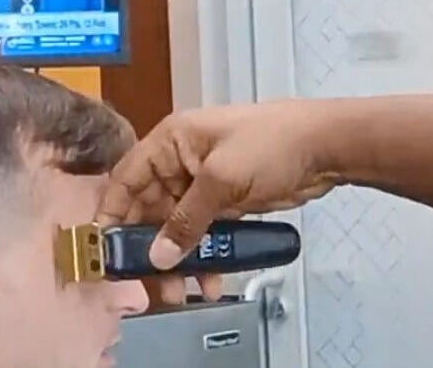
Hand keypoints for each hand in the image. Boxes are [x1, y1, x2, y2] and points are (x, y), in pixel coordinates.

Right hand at [95, 99, 346, 303]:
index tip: (105, 249)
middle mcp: (179, 162)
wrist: (327, 146)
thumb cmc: (270, 146)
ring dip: (178, 258)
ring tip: (182, 291)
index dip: (112, 213)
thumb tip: (159, 258)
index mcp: (170, 142)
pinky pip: (203, 233)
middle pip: (149, 209)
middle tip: (150, 283)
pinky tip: (210, 279)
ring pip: (176, 226)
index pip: (127, 179)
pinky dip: (204, 256)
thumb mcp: (222, 181)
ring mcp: (202, 184)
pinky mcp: (224, 202)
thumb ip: (187, 221)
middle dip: (150, 247)